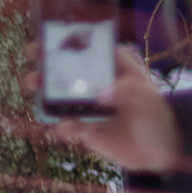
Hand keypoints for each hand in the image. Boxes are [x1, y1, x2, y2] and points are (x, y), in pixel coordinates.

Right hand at [46, 46, 181, 172]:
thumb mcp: (148, 98)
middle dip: (46, 65)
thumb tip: (99, 93)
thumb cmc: (157, 117)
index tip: (47, 39)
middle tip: (32, 62)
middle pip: (66, 69)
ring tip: (35, 91)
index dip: (67, 41)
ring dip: (43, 93)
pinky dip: (62, 125)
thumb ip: (126, 91)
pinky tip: (65, 126)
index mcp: (114, 67)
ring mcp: (88, 106)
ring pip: (59, 96)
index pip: (89, 48)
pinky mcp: (84, 128)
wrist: (160, 152)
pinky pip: (66, 124)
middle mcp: (97, 83)